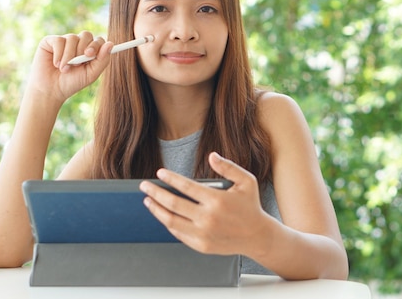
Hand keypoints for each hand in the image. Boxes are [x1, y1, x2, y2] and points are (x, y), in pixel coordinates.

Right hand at [27, 31, 113, 102]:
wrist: (51, 90)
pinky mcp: (50, 41)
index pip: (98, 40)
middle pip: (86, 35)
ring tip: (64, 69)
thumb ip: (102, 60)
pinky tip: (56, 64)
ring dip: (69, 56)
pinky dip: (59, 54)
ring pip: (72, 38)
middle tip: (77, 61)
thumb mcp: (91, 74)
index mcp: (89, 51)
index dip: (96, 45)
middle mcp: (78, 44)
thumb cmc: (72, 83)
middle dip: (83, 48)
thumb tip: (111, 44)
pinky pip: (58, 40)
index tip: (89, 54)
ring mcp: (64, 41)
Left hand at [140, 152, 274, 256]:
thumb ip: (228, 167)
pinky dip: (168, 223)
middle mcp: (208, 218)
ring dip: (156, 209)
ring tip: (148, 201)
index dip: (170, 179)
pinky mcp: (201, 245)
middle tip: (145, 186)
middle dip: (155, 193)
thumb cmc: (250, 206)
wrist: (257, 236)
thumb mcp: (246, 181)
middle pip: (173, 204)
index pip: (186, 187)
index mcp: (217, 200)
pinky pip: (179, 234)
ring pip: (171, 221)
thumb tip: (212, 156)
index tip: (160, 173)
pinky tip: (162, 215)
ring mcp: (203, 234)